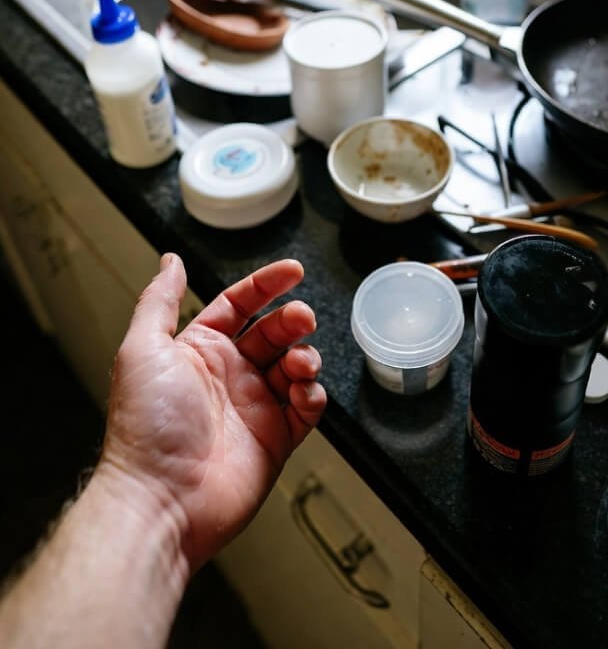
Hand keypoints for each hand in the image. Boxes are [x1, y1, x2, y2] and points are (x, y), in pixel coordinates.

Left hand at [99, 254, 325, 570]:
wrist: (161, 499)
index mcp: (198, 351)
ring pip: (295, 365)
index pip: (239, 305)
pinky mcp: (276, 440)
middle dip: (292, 319)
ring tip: (300, 363)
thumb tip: (169, 260)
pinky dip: (312, 395)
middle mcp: (228, 376)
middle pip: (273, 332)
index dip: (267, 285)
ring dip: (305, 356)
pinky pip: (306, 407)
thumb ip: (160, 300)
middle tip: (302, 317)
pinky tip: (303, 392)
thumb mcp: (143, 349)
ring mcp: (254, 407)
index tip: (293, 271)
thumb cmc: (146, 428)